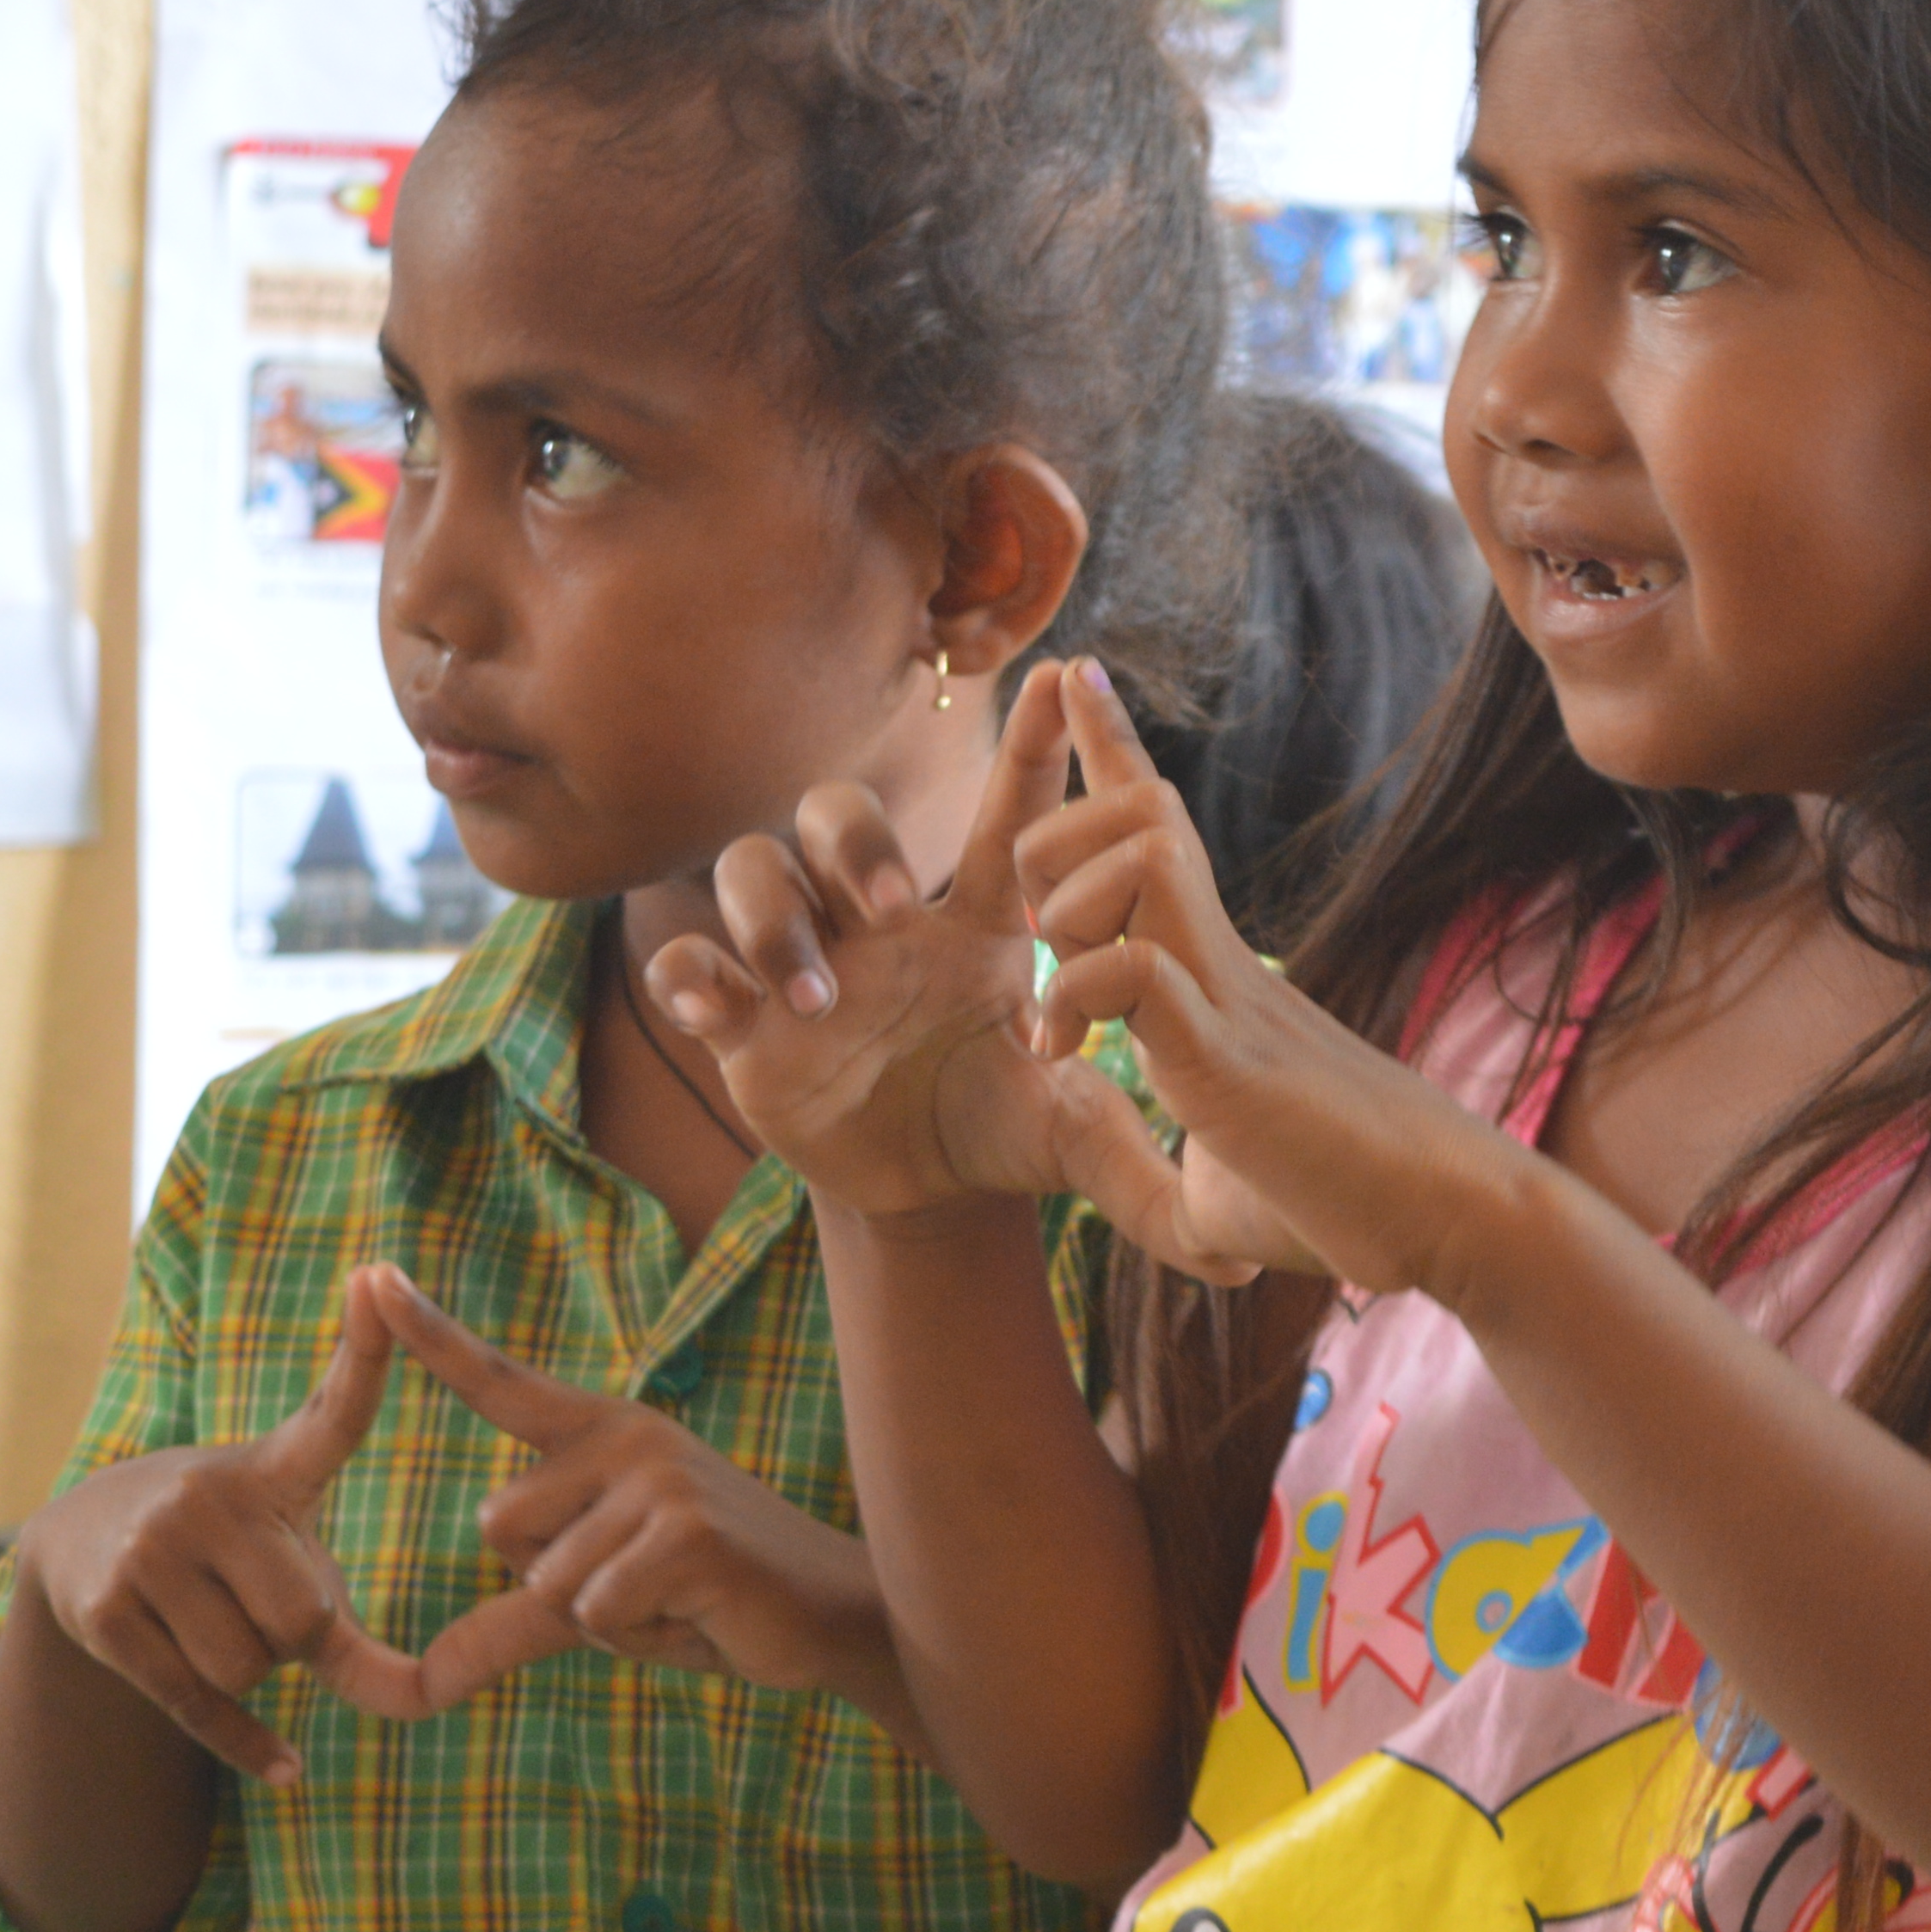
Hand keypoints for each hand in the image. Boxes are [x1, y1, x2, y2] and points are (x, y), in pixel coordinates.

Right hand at [7, 1278, 417, 1784]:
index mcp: (270, 1469)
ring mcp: (150, 1555)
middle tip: (252, 1605)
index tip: (381, 1278)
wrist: (78, 1540)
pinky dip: (245, 1745)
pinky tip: (285, 1769)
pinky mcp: (106, 1616)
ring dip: (244, 1675)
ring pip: (248, 1669)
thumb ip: (349, 1620)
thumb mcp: (283, 1553)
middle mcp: (207, 1498)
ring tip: (207, 1622)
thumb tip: (428, 1701)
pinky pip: (198, 1704)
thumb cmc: (221, 1551)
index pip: (333, 1411)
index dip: (363, 1350)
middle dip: (293, 1639)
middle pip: (302, 1621)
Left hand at [328, 1267, 868, 1708]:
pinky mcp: (687, 1533)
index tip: (372, 1277)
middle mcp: (628, 1438)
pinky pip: (597, 1611)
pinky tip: (699, 1614)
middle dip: (550, 1582)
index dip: (431, 1336)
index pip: (499, 1383)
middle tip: (642, 1583)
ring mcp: (660, 1479)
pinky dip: (639, 1635)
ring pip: (548, 1580)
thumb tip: (424, 1681)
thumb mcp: (597, 1602)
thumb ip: (509, 1625)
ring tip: (677, 1601)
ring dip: (603, 1618)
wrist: (830, 1615)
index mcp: (603, 1435)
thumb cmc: (707, 1599)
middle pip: (499, 1524)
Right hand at [646, 670, 1210, 1260]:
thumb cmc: (1001, 1129)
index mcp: (976, 927)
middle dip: (860, 844)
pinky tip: (715, 1006)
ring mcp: (805, 960)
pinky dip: (695, 973)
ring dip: (777, 919)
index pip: (1008, 822)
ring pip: (755, 871)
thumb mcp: (1071, 1141)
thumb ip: (1142, 1175)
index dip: (1031, 750)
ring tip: (821, 999)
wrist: (917, 1190)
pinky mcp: (740, 1019)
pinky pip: (690, 965)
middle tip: (894, 910)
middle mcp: (881, 922)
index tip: (1060, 674)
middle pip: (843, 817)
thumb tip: (1240, 1257)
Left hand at [1016, 662, 1518, 1303]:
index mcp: (1217, 975)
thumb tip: (1103, 1119)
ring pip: (1140, 856)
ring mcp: (1231, 1001)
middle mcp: (1225, 962)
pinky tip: (1071, 1055)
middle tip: (1039, 932)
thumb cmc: (1344, 1205)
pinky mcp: (1229, 1062)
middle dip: (1053, 835)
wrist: (1450, 1224)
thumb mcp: (1218, 1195)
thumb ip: (1154, 1163)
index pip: (1159, 832)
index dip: (1112, 747)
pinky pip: (1140, 971)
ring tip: (1059, 998)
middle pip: (1136, 810)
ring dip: (1068, 904)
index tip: (1076, 675)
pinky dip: (1084, 993)